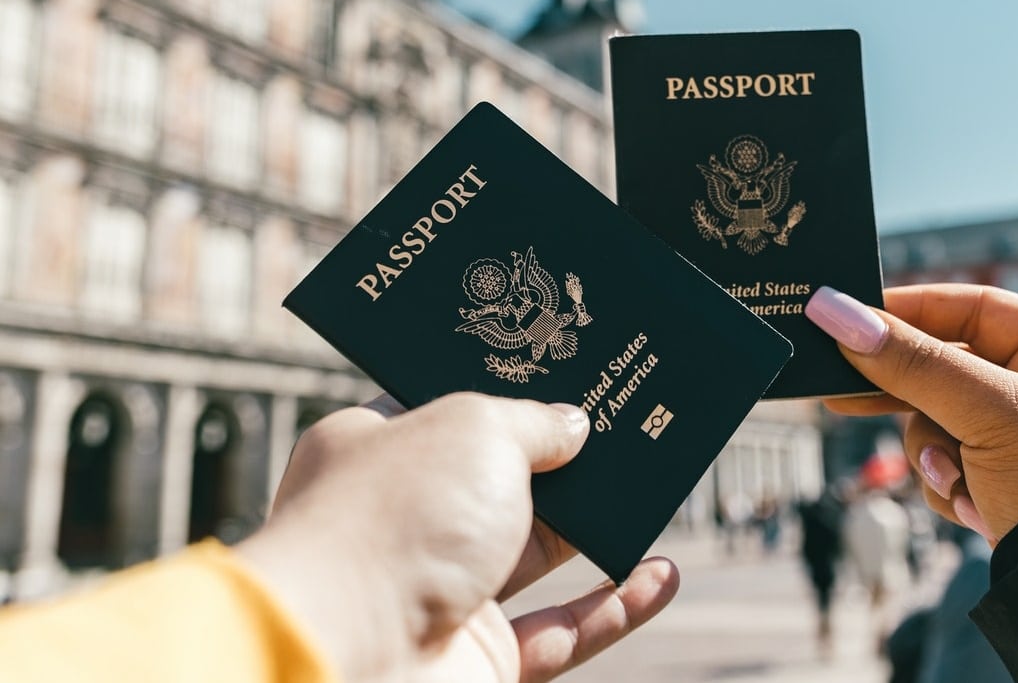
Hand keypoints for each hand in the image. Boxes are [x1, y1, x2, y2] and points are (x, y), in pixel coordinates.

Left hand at [236, 392, 679, 681]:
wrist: (350, 658)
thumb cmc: (396, 521)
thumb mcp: (475, 429)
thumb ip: (533, 422)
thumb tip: (573, 425)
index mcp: (376, 451)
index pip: (444, 407)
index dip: (505, 389)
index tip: (562, 369)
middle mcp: (404, 521)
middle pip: (500, 480)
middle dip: (563, 458)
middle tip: (624, 424)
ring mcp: (440, 593)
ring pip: (536, 554)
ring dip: (597, 528)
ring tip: (655, 489)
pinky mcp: (477, 658)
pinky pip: (561, 631)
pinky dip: (615, 608)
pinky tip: (661, 577)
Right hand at [805, 284, 1017, 540]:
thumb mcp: (989, 412)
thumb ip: (912, 363)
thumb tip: (834, 311)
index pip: (975, 310)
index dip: (913, 311)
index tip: (851, 317)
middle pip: (947, 372)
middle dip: (908, 396)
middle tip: (841, 394)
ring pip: (938, 426)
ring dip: (935, 456)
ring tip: (957, 481)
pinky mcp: (1006, 489)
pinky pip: (949, 470)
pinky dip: (951, 488)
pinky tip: (976, 510)